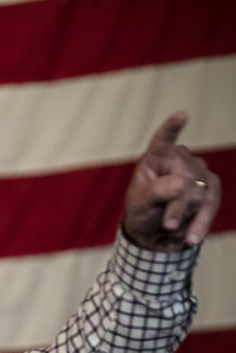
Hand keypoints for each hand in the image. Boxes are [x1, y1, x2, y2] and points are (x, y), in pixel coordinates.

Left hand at [122, 112, 220, 251]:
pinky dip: (201, 222)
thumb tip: (181, 182)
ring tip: (169, 228)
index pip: (163, 140)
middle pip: (186, 178)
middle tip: (166, 223)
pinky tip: (192, 237)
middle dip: (177, 204)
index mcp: (156, 157)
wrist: (155, 230)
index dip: (172, 128)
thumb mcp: (140, 204)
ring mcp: (198, 172)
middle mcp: (180, 159)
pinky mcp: (210, 187)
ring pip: (200, 192)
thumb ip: (156, 192)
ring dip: (186, 214)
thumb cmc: (142, 210)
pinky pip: (211, 203)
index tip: (181, 115)